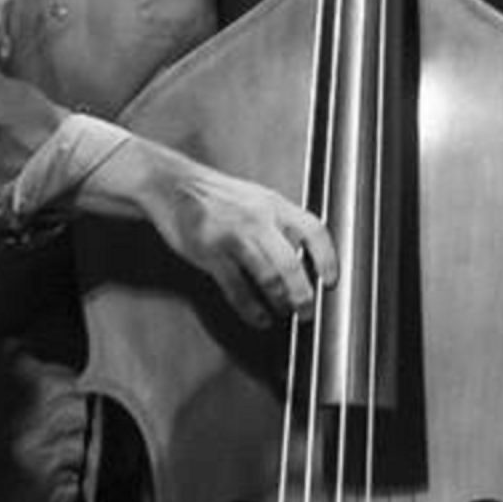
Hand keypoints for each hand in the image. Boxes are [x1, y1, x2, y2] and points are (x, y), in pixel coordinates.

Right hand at [90, 138, 338, 326]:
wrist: (171, 184)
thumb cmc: (214, 195)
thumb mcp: (255, 198)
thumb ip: (280, 222)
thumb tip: (303, 254)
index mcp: (273, 204)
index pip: (313, 230)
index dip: (327, 259)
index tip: (331, 281)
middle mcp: (257, 219)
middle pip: (291, 263)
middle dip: (303, 294)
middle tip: (307, 310)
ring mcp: (233, 236)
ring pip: (267, 278)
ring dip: (279, 302)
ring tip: (282, 312)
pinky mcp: (210, 253)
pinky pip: (237, 289)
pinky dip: (251, 309)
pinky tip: (258, 317)